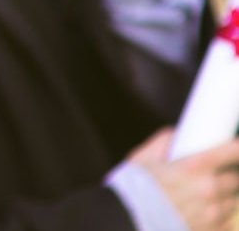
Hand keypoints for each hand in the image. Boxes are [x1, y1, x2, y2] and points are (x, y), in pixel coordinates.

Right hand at [124, 129, 238, 228]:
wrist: (126, 219)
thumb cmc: (133, 187)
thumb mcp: (144, 157)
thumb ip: (164, 141)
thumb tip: (176, 133)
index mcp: (195, 166)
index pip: (233, 152)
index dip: (236, 149)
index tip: (235, 147)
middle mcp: (209, 188)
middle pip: (236, 178)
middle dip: (228, 175)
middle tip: (215, 175)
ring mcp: (213, 212)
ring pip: (233, 201)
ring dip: (225, 197)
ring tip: (205, 197)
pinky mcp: (211, 230)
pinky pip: (227, 222)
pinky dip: (219, 217)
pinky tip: (203, 214)